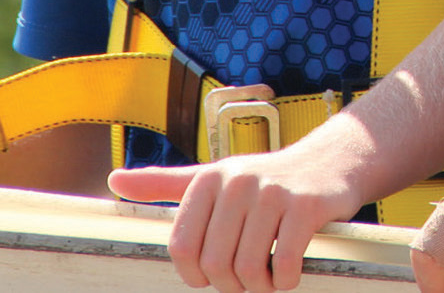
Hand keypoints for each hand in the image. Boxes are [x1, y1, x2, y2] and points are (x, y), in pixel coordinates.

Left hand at [110, 136, 363, 292]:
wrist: (329, 162)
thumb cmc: (264, 179)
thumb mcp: (214, 177)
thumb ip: (164, 183)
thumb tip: (114, 180)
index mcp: (209, 178)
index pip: (182, 247)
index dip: (196, 274)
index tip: (213, 274)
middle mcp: (237, 181)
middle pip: (215, 263)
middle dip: (231, 284)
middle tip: (246, 279)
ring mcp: (273, 192)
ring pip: (248, 267)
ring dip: (258, 286)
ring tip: (266, 278)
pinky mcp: (305, 205)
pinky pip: (284, 262)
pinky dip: (284, 280)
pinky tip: (288, 273)